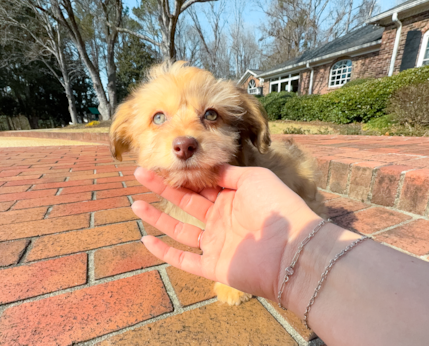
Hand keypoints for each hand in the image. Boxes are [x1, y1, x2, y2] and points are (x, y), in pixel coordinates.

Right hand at [132, 164, 322, 301]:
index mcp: (231, 198)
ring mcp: (216, 243)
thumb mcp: (254, 178)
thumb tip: (209, 166)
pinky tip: (146, 240)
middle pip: (184, 202)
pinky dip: (164, 252)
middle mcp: (220, 219)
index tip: (162, 162)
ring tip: (135, 204)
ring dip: (157, 218)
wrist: (292, 249)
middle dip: (162, 188)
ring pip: (179, 229)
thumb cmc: (277, 207)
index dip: (180, 175)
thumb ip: (229, 172)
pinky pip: (184, 260)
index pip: (199, 185)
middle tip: (140, 174)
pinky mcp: (213, 266)